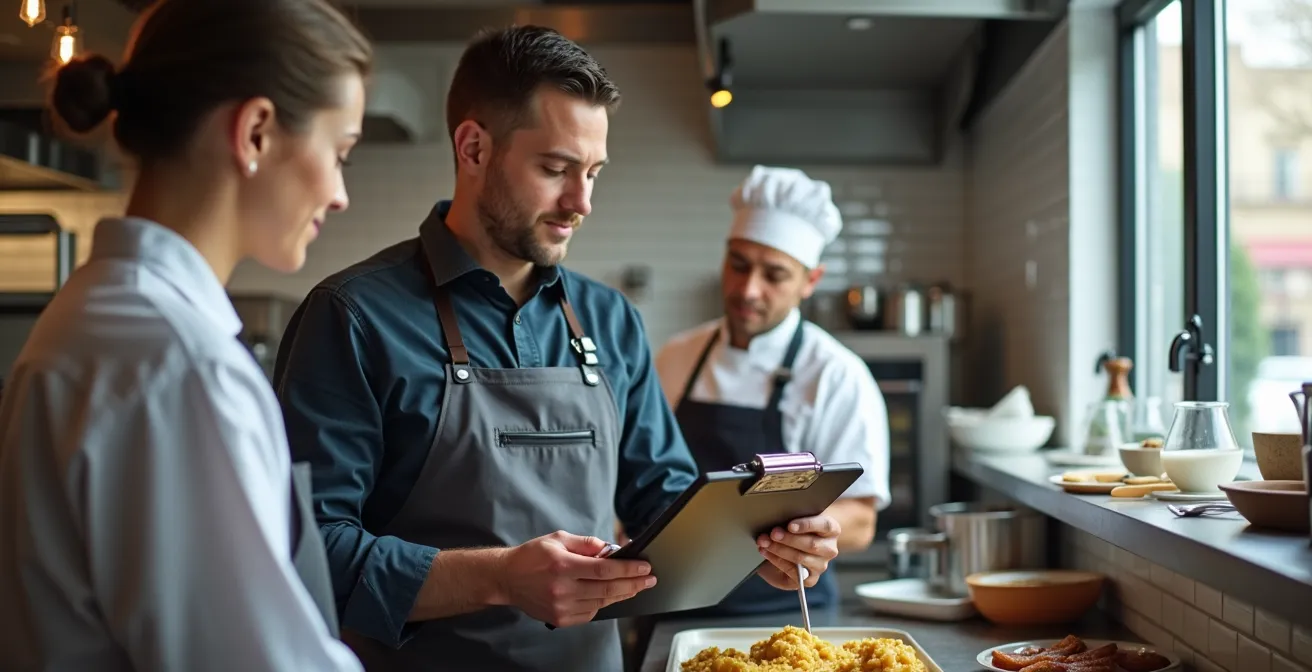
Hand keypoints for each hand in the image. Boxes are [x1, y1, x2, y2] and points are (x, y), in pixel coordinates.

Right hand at [493, 531, 656, 626]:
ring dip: (622, 594)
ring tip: (636, 586)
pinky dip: (604, 604)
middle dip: (634, 584)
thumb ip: (586, 544)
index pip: (604, 569)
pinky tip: (612, 595)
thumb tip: (610, 550)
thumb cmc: (532, 556)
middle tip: (649, 579)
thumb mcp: (558, 539)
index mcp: (562, 565)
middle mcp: (562, 588)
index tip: (645, 567)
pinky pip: (590, 613)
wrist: (506, 579)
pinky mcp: (559, 619)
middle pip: (607, 588)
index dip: (628, 569)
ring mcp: (561, 607)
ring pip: (601, 602)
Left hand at [755, 515, 840, 590]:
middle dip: (789, 539)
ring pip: (801, 558)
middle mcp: (829, 549)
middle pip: (812, 544)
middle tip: (773, 533)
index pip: (825, 525)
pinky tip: (766, 552)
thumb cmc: (795, 530)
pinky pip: (793, 571)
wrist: (792, 547)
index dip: (807, 525)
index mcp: (832, 530)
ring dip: (779, 550)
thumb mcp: (796, 521)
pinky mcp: (810, 579)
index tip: (790, 525)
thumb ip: (793, 520)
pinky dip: (776, 560)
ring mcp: (821, 566)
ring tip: (764, 542)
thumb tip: (779, 523)